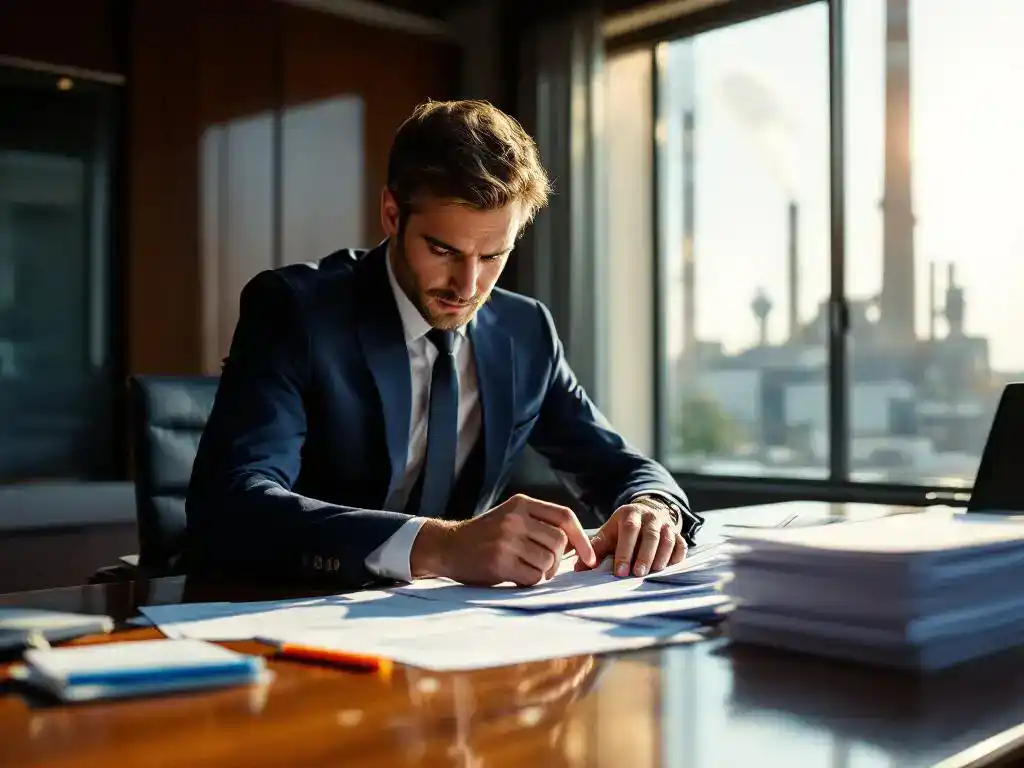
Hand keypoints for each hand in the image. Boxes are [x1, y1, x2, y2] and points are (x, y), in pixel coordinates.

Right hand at [410, 494, 595, 585]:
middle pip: (558, 542)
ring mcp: (506, 540)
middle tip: (544, 566)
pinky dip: (530, 581)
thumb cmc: (485, 536)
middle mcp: (515, 518)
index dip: (582, 538)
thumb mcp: (511, 517)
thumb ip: (539, 524)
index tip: (589, 557)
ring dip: (543, 572)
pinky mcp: (499, 562)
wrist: (448, 546)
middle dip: (557, 559)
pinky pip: (532, 577)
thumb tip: (577, 544)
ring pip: (547, 561)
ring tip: (526, 570)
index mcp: (521, 503)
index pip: (564, 516)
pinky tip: (516, 576)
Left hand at [577, 499, 685, 577]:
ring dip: (661, 557)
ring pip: (668, 540)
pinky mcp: (678, 534)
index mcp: (630, 514)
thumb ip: (596, 549)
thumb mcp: (609, 534)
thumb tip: (579, 569)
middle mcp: (650, 517)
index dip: (625, 550)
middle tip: (638, 574)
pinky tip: (669, 570)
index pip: (628, 529)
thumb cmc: (623, 530)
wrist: (647, 514)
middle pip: (650, 535)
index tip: (620, 571)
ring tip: (653, 574)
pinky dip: (677, 558)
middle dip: (644, 555)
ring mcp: (666, 525)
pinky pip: (681, 546)